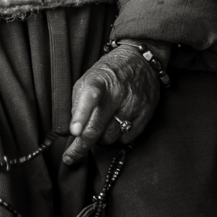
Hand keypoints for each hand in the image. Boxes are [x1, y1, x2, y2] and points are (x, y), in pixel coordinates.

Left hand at [63, 40, 169, 165]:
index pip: (89, 97)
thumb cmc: (108, 72)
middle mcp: (118, 94)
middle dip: (81, 146)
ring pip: (111, 138)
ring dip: (100, 139)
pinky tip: (115, 126)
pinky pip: (127, 139)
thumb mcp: (87, 78)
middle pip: (98, 128)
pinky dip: (118, 138)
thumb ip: (79, 101)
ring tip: (99, 128)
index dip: (81, 115)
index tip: (74, 132)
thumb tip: (73, 129)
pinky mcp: (146, 115)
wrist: (140, 60)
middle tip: (70, 156)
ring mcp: (133, 106)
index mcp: (99, 81)